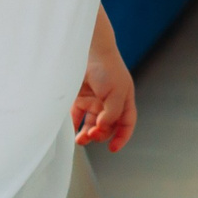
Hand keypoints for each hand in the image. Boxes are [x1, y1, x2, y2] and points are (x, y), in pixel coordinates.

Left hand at [73, 33, 137, 151]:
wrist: (87, 48)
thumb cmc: (106, 67)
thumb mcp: (116, 91)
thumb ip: (112, 112)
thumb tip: (103, 127)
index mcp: (123, 101)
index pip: (126, 124)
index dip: (122, 137)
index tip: (112, 149)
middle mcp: (109, 103)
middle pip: (106, 127)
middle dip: (100, 135)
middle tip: (91, 135)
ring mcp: (94, 101)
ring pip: (91, 125)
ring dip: (86, 134)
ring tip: (80, 139)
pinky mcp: (79, 98)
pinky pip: (77, 117)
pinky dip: (74, 125)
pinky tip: (71, 131)